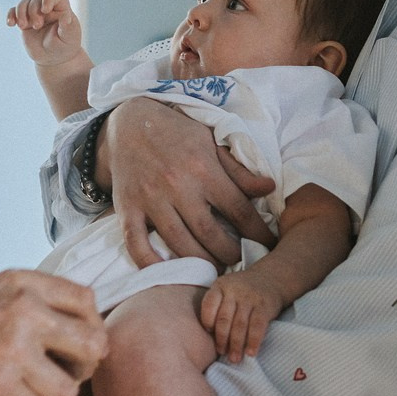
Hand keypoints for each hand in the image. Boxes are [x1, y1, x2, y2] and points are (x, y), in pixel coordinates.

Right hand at [0, 269, 106, 395]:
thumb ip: (34, 300)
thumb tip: (80, 325)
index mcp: (25, 282)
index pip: (88, 303)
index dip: (88, 328)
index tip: (71, 345)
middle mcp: (26, 310)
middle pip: (93, 345)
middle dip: (83, 368)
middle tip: (62, 375)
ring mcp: (14, 348)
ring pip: (69, 389)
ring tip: (34, 394)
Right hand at [8, 0, 84, 66]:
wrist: (53, 57)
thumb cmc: (65, 45)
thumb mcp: (69, 37)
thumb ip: (68, 26)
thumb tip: (66, 17)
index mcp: (61, 8)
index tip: (45, 10)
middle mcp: (48, 8)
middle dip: (33, 11)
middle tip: (37, 26)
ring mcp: (35, 13)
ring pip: (24, 2)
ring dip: (20, 12)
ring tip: (23, 26)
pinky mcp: (25, 20)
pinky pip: (14, 11)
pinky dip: (10, 15)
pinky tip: (10, 24)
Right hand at [107, 99, 274, 267]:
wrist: (129, 123)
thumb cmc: (176, 133)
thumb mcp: (211, 141)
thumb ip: (238, 170)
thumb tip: (269, 188)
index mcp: (203, 169)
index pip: (239, 210)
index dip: (258, 231)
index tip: (268, 243)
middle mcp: (177, 186)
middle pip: (211, 234)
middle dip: (231, 253)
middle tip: (240, 260)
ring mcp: (150, 200)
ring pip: (180, 244)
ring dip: (201, 262)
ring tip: (214, 268)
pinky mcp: (127, 209)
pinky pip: (136, 244)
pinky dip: (150, 264)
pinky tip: (167, 272)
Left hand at [200, 270, 285, 362]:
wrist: (270, 279)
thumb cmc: (241, 291)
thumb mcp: (225, 289)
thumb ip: (216, 306)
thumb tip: (207, 336)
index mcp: (220, 286)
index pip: (209, 305)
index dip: (207, 322)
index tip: (209, 335)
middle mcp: (234, 290)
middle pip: (224, 319)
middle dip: (222, 339)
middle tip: (221, 353)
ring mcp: (250, 298)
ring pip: (240, 325)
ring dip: (236, 345)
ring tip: (234, 359)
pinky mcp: (264, 306)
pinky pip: (257, 326)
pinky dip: (254, 341)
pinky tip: (251, 353)